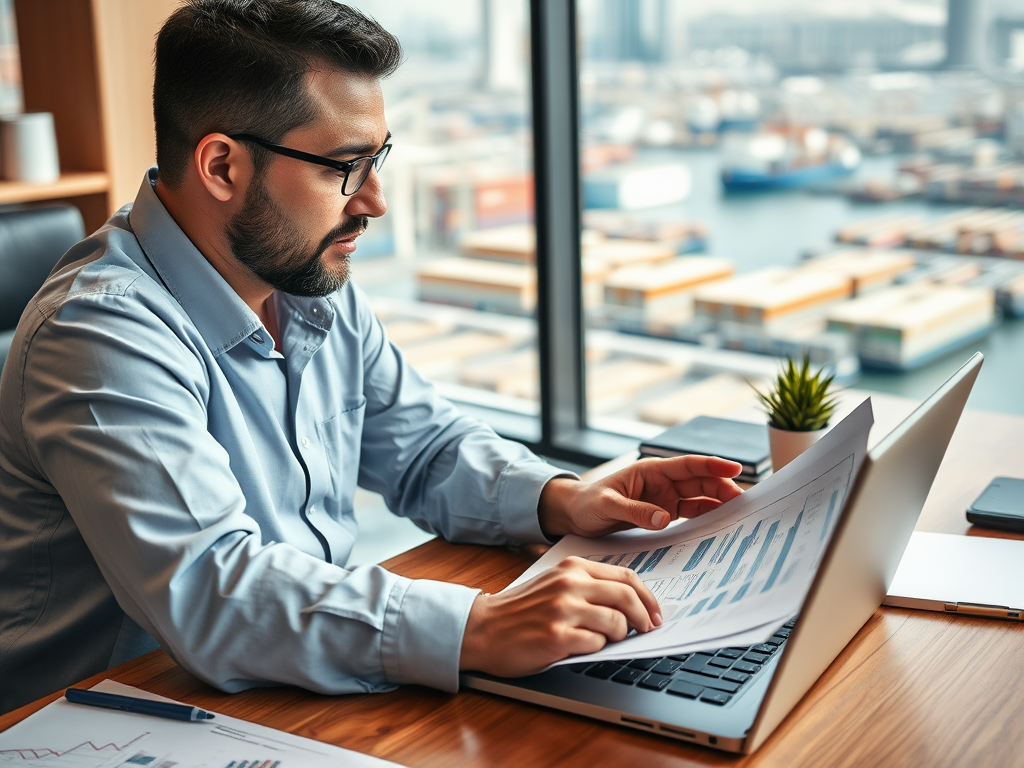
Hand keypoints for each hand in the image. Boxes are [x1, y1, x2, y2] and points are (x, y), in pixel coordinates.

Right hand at [459, 556, 660, 675]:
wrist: (482, 628)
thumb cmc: (520, 610)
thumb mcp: (554, 584)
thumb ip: (587, 586)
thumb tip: (630, 602)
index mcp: (572, 568)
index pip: (625, 576)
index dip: (647, 597)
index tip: (655, 613)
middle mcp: (569, 584)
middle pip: (626, 597)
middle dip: (644, 618)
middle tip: (646, 630)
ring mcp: (563, 609)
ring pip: (616, 622)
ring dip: (617, 636)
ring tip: (604, 640)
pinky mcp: (556, 636)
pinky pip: (596, 644)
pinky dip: (596, 648)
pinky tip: (581, 647)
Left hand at [538, 455, 742, 538]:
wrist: (574, 515)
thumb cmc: (587, 503)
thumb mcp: (607, 506)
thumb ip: (635, 511)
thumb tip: (663, 519)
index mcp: (650, 471)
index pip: (687, 465)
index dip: (712, 466)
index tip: (736, 469)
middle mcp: (661, 482)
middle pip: (699, 481)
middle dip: (723, 488)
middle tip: (744, 501)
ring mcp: (664, 497)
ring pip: (699, 497)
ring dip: (719, 502)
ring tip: (740, 513)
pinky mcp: (662, 513)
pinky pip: (690, 513)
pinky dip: (706, 516)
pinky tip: (720, 524)